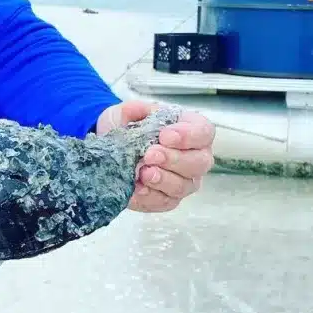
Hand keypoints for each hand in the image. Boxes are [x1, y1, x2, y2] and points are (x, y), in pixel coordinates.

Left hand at [97, 100, 215, 212]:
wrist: (109, 153)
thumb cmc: (126, 130)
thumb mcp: (126, 113)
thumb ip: (136, 110)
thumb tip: (142, 113)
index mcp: (191, 131)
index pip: (204, 132)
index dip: (188, 136)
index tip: (164, 136)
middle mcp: (194, 158)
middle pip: (200, 163)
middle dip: (174, 159)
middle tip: (150, 154)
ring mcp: (183, 181)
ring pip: (183, 186)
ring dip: (163, 180)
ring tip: (143, 173)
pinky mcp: (167, 199)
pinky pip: (165, 202)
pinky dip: (150, 197)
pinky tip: (137, 189)